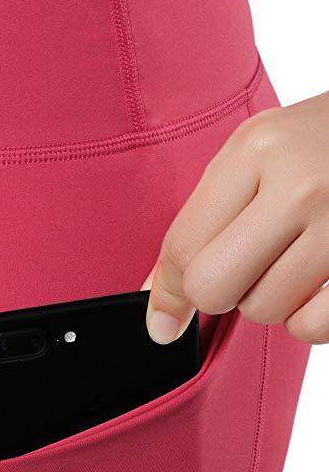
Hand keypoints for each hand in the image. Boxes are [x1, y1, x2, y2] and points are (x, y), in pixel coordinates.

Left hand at [142, 90, 328, 344]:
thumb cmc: (328, 143)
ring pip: (263, 311)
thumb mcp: (264, 154)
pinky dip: (310, 318)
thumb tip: (159, 312)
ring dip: (273, 298)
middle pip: (213, 289)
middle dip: (222, 291)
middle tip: (250, 265)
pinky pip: (310, 328)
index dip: (168, 292)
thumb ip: (206, 221)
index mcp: (260, 148)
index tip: (165, 321)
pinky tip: (323, 280)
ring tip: (300, 256)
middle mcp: (302, 186)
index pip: (183, 247)